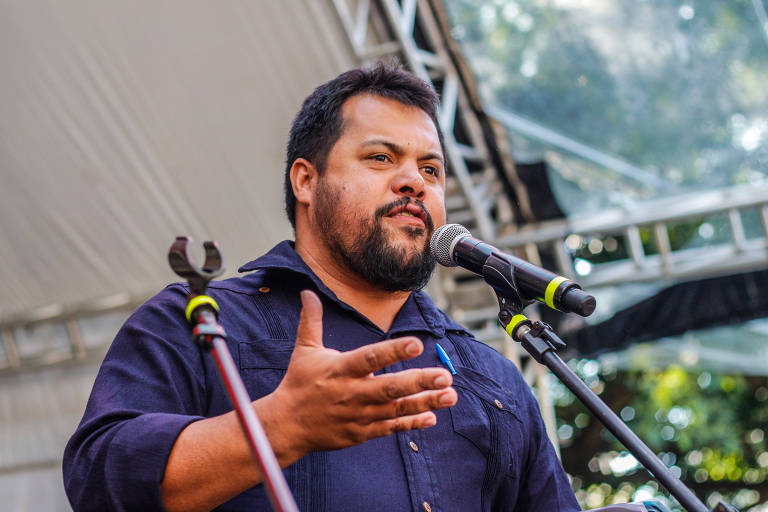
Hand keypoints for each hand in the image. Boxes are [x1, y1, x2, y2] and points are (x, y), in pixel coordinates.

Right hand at [267, 290, 456, 458]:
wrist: (287, 425)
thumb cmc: (299, 383)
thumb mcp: (304, 349)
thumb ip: (312, 320)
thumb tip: (308, 291)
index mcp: (341, 369)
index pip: (370, 358)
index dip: (393, 351)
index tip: (417, 344)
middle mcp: (352, 393)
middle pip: (390, 388)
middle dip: (419, 382)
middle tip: (445, 375)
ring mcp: (359, 415)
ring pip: (396, 409)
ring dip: (425, 403)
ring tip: (450, 394)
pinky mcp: (361, 433)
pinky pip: (390, 428)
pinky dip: (411, 423)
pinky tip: (432, 418)